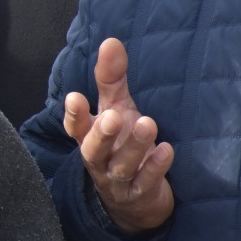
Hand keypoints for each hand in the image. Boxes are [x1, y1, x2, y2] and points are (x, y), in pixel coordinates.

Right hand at [63, 37, 174, 234]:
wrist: (135, 199)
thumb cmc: (121, 143)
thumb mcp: (116, 108)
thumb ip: (110, 77)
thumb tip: (111, 40)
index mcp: (89, 137)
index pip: (75, 126)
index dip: (73, 114)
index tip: (75, 97)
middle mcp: (99, 159)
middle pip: (93, 149)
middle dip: (101, 134)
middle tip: (112, 116)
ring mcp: (118, 180)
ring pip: (122, 166)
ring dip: (133, 146)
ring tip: (147, 124)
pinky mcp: (140, 195)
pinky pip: (146, 183)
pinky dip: (155, 167)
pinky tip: (166, 150)